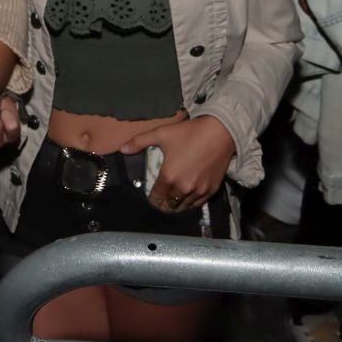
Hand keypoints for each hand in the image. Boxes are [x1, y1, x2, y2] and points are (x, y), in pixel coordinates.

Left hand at [121, 115, 235, 212]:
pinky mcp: (211, 191)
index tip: (151, 195)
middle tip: (161, 199)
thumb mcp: (161, 134)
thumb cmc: (189, 133)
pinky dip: (191, 203)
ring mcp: (198, 191)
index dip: (151, 199)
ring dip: (177, 206)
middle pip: (169, 207)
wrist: (220, 132)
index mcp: (168, 177)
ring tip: (173, 199)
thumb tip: (121, 149)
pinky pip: (198, 204)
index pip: (156, 198)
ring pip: (183, 208)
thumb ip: (139, 142)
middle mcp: (183, 189)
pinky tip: (187, 197)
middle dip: (163, 205)